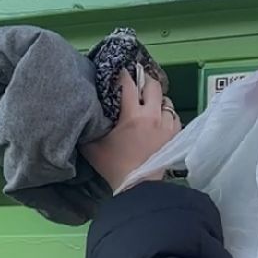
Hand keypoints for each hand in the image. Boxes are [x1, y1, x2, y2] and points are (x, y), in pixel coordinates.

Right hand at [82, 70, 181, 192]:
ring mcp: (166, 125)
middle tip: (138, 80)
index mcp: (132, 115)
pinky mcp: (174, 135)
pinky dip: (167, 113)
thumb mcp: (93, 147)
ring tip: (150, 101)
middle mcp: (152, 116)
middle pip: (153, 85)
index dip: (123, 75)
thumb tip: (82, 117)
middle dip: (145, 79)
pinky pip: (174, 115)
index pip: (129, 85)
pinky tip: (160, 117)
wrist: (137, 186)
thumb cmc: (114, 167)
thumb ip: (89, 128)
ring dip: (158, 98)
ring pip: (166, 100)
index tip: (120, 72)